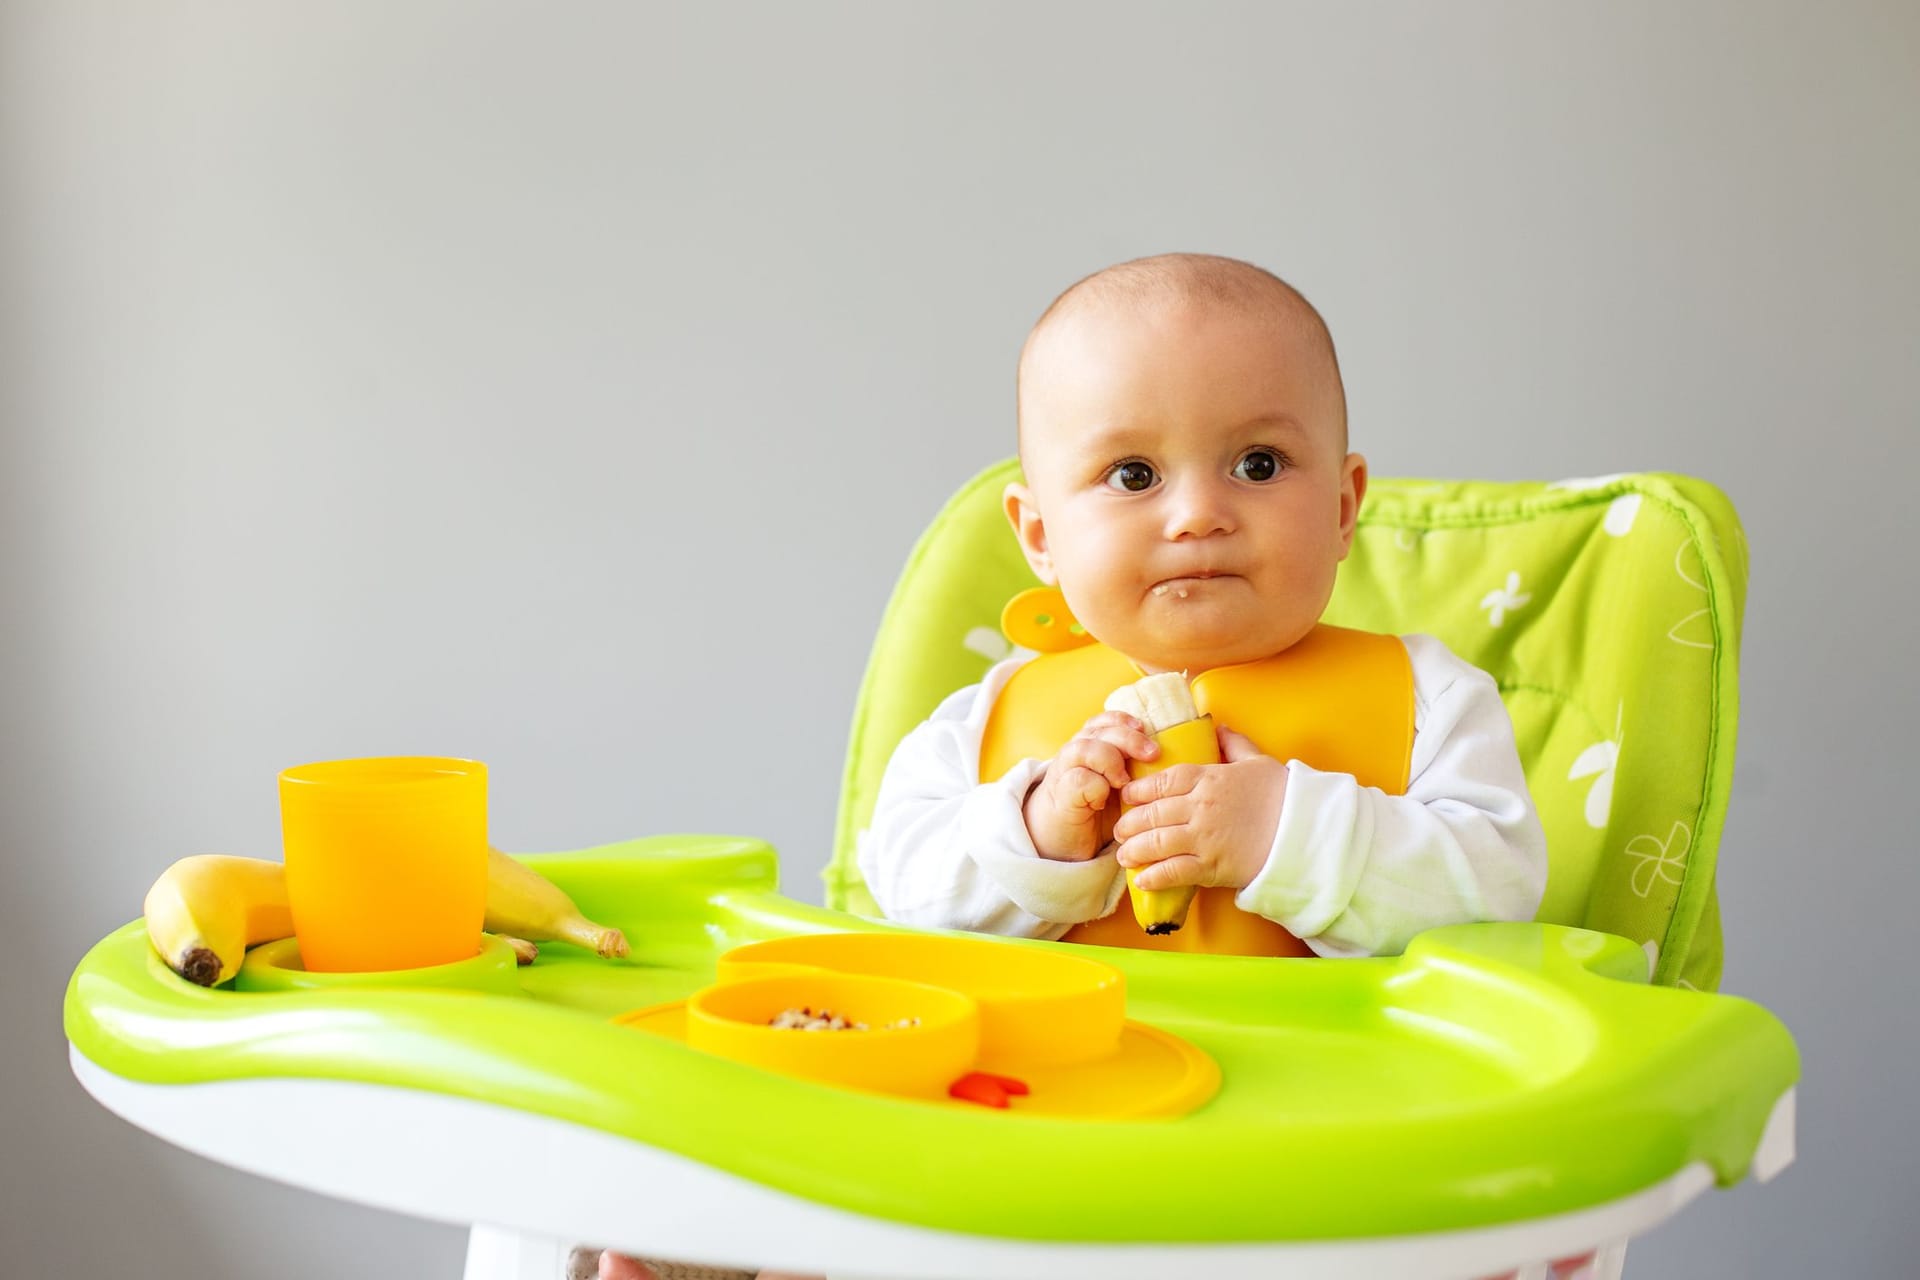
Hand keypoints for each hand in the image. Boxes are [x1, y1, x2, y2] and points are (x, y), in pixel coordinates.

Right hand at [1023, 711, 1159, 861]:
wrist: (1059, 840)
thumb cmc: (1095, 813)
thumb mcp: (1118, 787)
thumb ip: (1134, 771)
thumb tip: (1174, 762)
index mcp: (1091, 746)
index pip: (1106, 720)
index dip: (1125, 720)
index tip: (1146, 729)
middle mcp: (1076, 753)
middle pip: (1100, 730)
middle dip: (1129, 738)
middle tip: (1152, 754)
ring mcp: (1066, 772)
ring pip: (1085, 749)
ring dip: (1110, 760)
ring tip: (1125, 782)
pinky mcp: (1061, 795)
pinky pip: (1079, 780)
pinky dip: (1097, 786)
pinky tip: (1103, 800)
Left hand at [1111, 727, 1285, 892]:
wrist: (1306, 832)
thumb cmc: (1283, 795)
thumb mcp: (1257, 761)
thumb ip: (1234, 744)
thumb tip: (1219, 727)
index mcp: (1209, 779)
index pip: (1163, 780)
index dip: (1140, 789)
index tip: (1128, 796)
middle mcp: (1200, 807)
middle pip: (1153, 813)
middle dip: (1131, 823)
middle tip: (1119, 830)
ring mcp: (1204, 838)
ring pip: (1156, 842)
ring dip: (1135, 850)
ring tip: (1124, 856)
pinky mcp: (1212, 866)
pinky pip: (1174, 871)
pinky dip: (1154, 876)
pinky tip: (1142, 880)